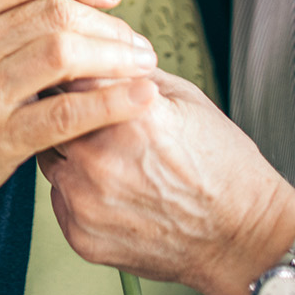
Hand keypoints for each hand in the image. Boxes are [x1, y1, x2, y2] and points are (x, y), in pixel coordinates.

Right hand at [0, 0, 161, 205]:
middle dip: (108, 25)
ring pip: (62, 55)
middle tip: (138, 43)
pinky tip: (140, 98)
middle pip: (53, 15)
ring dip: (115, 57)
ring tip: (143, 66)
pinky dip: (110, 102)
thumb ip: (4, 16)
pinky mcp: (0, 138)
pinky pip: (65, 114)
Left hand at [38, 68, 294, 294]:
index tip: (82, 79)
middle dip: (69, 112)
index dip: (77, 74)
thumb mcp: (188, 101)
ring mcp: (86, 200)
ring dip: (70, 152)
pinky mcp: (82, 235)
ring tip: (112, 160)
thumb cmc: (224, 169)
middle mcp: (100, 157)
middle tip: (96, 121)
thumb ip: (134, 76)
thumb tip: (99, 57)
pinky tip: (114, 192)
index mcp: (129, 113)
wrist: (243, 237)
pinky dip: (78, 191)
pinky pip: (60, 199)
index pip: (70, 74)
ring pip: (50, 157)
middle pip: (52, 115)